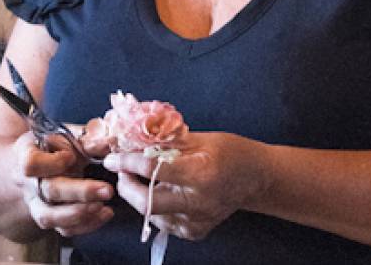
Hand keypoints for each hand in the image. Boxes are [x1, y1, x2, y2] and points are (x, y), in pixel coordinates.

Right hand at [14, 131, 114, 237]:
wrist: (38, 163)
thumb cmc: (54, 147)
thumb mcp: (66, 136)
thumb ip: (87, 139)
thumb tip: (110, 141)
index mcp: (27, 156)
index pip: (31, 164)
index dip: (52, 163)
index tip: (71, 157)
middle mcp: (30, 183)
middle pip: (49, 191)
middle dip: (81, 192)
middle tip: (107, 190)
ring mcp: (37, 203)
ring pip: (50, 217)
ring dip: (80, 214)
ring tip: (104, 206)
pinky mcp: (50, 218)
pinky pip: (64, 229)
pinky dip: (86, 224)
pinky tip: (105, 213)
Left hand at [104, 131, 265, 240]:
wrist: (257, 178)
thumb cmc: (232, 152)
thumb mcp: (201, 139)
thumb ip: (167, 143)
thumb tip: (135, 140)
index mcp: (201, 173)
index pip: (154, 170)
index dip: (128, 163)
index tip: (113, 158)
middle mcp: (199, 202)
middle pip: (147, 202)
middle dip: (128, 186)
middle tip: (122, 171)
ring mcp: (197, 220)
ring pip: (152, 215)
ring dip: (140, 197)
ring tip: (141, 179)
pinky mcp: (195, 231)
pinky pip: (164, 223)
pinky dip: (156, 207)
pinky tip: (162, 193)